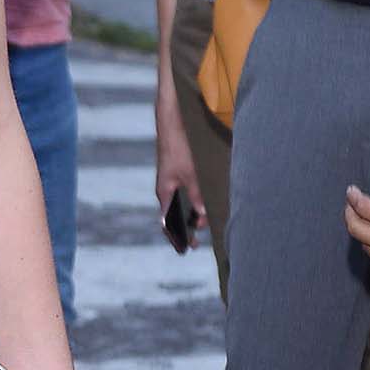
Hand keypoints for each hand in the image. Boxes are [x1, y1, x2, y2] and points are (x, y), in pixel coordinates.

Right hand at [154, 94, 207, 230]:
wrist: (172, 121)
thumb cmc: (178, 146)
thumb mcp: (191, 173)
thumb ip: (196, 195)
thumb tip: (202, 215)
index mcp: (164, 193)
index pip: (166, 224)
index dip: (176, 238)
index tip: (187, 247)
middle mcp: (166, 189)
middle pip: (174, 215)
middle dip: (186, 227)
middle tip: (198, 237)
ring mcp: (171, 181)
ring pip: (181, 204)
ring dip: (192, 213)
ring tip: (204, 220)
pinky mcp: (176, 172)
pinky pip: (184, 193)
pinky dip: (193, 200)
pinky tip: (204, 201)